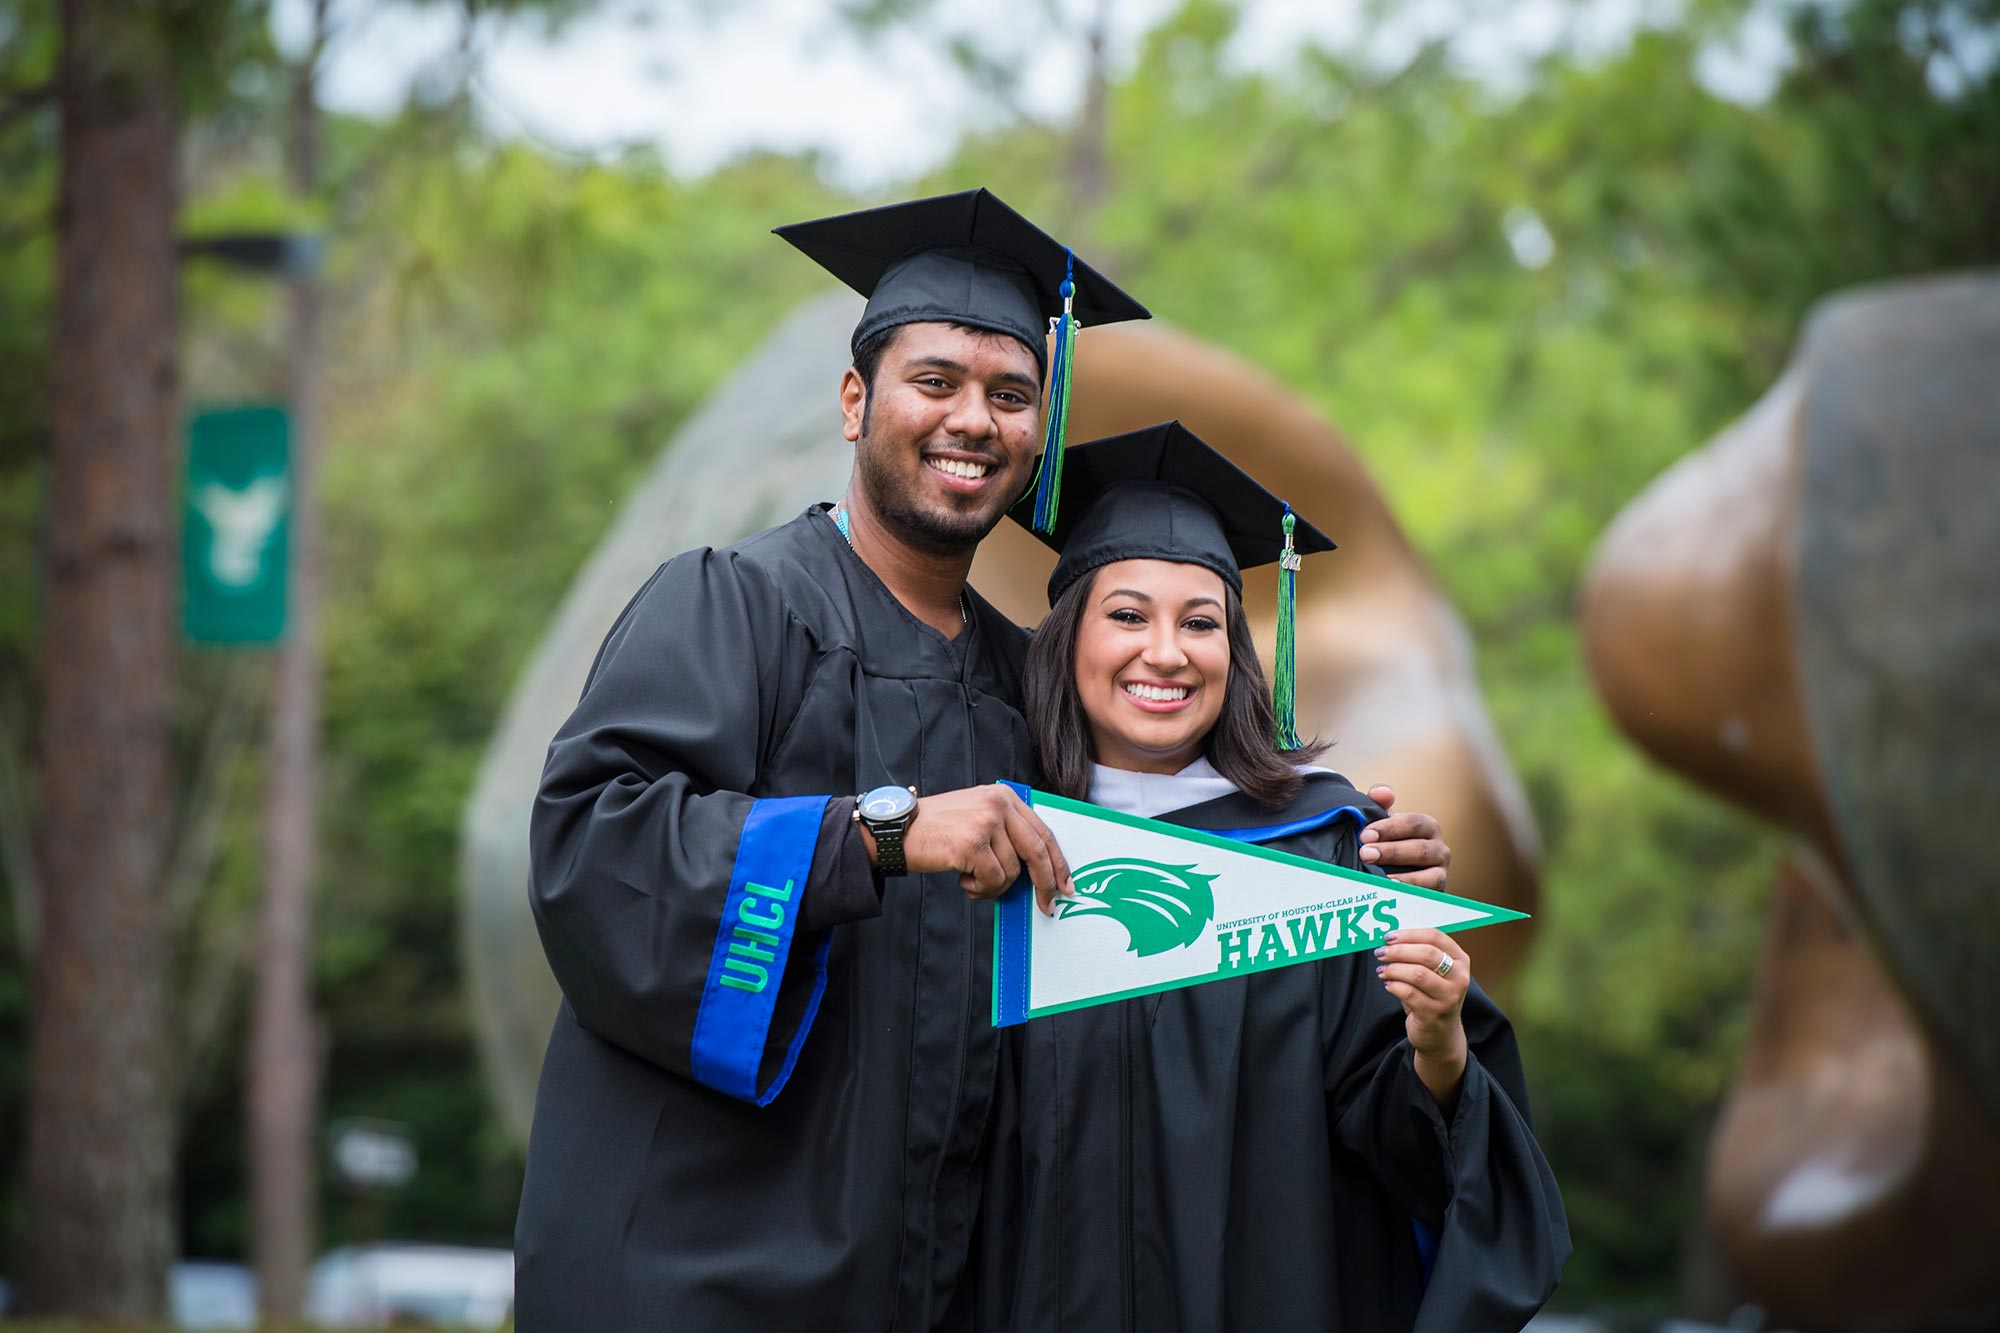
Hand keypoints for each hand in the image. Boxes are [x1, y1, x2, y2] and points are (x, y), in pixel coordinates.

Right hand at [892, 785, 1072, 914]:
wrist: (898, 829)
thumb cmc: (937, 828)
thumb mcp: (977, 814)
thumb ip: (1007, 831)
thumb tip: (1037, 868)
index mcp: (1004, 796)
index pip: (1042, 831)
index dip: (1058, 861)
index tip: (1065, 883)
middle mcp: (998, 804)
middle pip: (1037, 851)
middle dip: (1045, 883)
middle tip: (1048, 905)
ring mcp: (986, 823)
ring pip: (1012, 872)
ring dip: (994, 887)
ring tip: (972, 881)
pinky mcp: (973, 844)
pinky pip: (994, 880)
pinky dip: (981, 889)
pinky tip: (964, 881)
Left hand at [1360, 784, 1450, 890]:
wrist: (1399, 872)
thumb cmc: (1389, 842)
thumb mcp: (1384, 823)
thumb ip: (1380, 804)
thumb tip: (1380, 793)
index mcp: (1427, 827)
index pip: (1412, 823)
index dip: (1388, 828)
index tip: (1364, 835)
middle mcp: (1439, 849)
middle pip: (1420, 849)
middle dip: (1391, 852)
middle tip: (1364, 853)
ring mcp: (1441, 873)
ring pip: (1428, 875)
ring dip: (1403, 877)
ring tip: (1379, 877)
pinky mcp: (1437, 894)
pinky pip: (1427, 895)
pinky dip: (1410, 894)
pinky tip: (1391, 893)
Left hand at [1374, 926, 1470, 1107]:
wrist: (1442, 1034)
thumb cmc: (1433, 996)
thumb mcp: (1435, 973)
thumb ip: (1419, 955)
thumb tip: (1390, 939)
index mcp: (1460, 960)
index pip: (1435, 937)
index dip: (1409, 934)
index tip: (1389, 936)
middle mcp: (1459, 978)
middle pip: (1426, 954)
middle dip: (1398, 950)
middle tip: (1380, 952)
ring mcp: (1449, 997)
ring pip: (1417, 973)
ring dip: (1394, 969)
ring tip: (1382, 970)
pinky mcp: (1434, 1013)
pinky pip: (1408, 993)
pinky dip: (1394, 986)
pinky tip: (1388, 984)